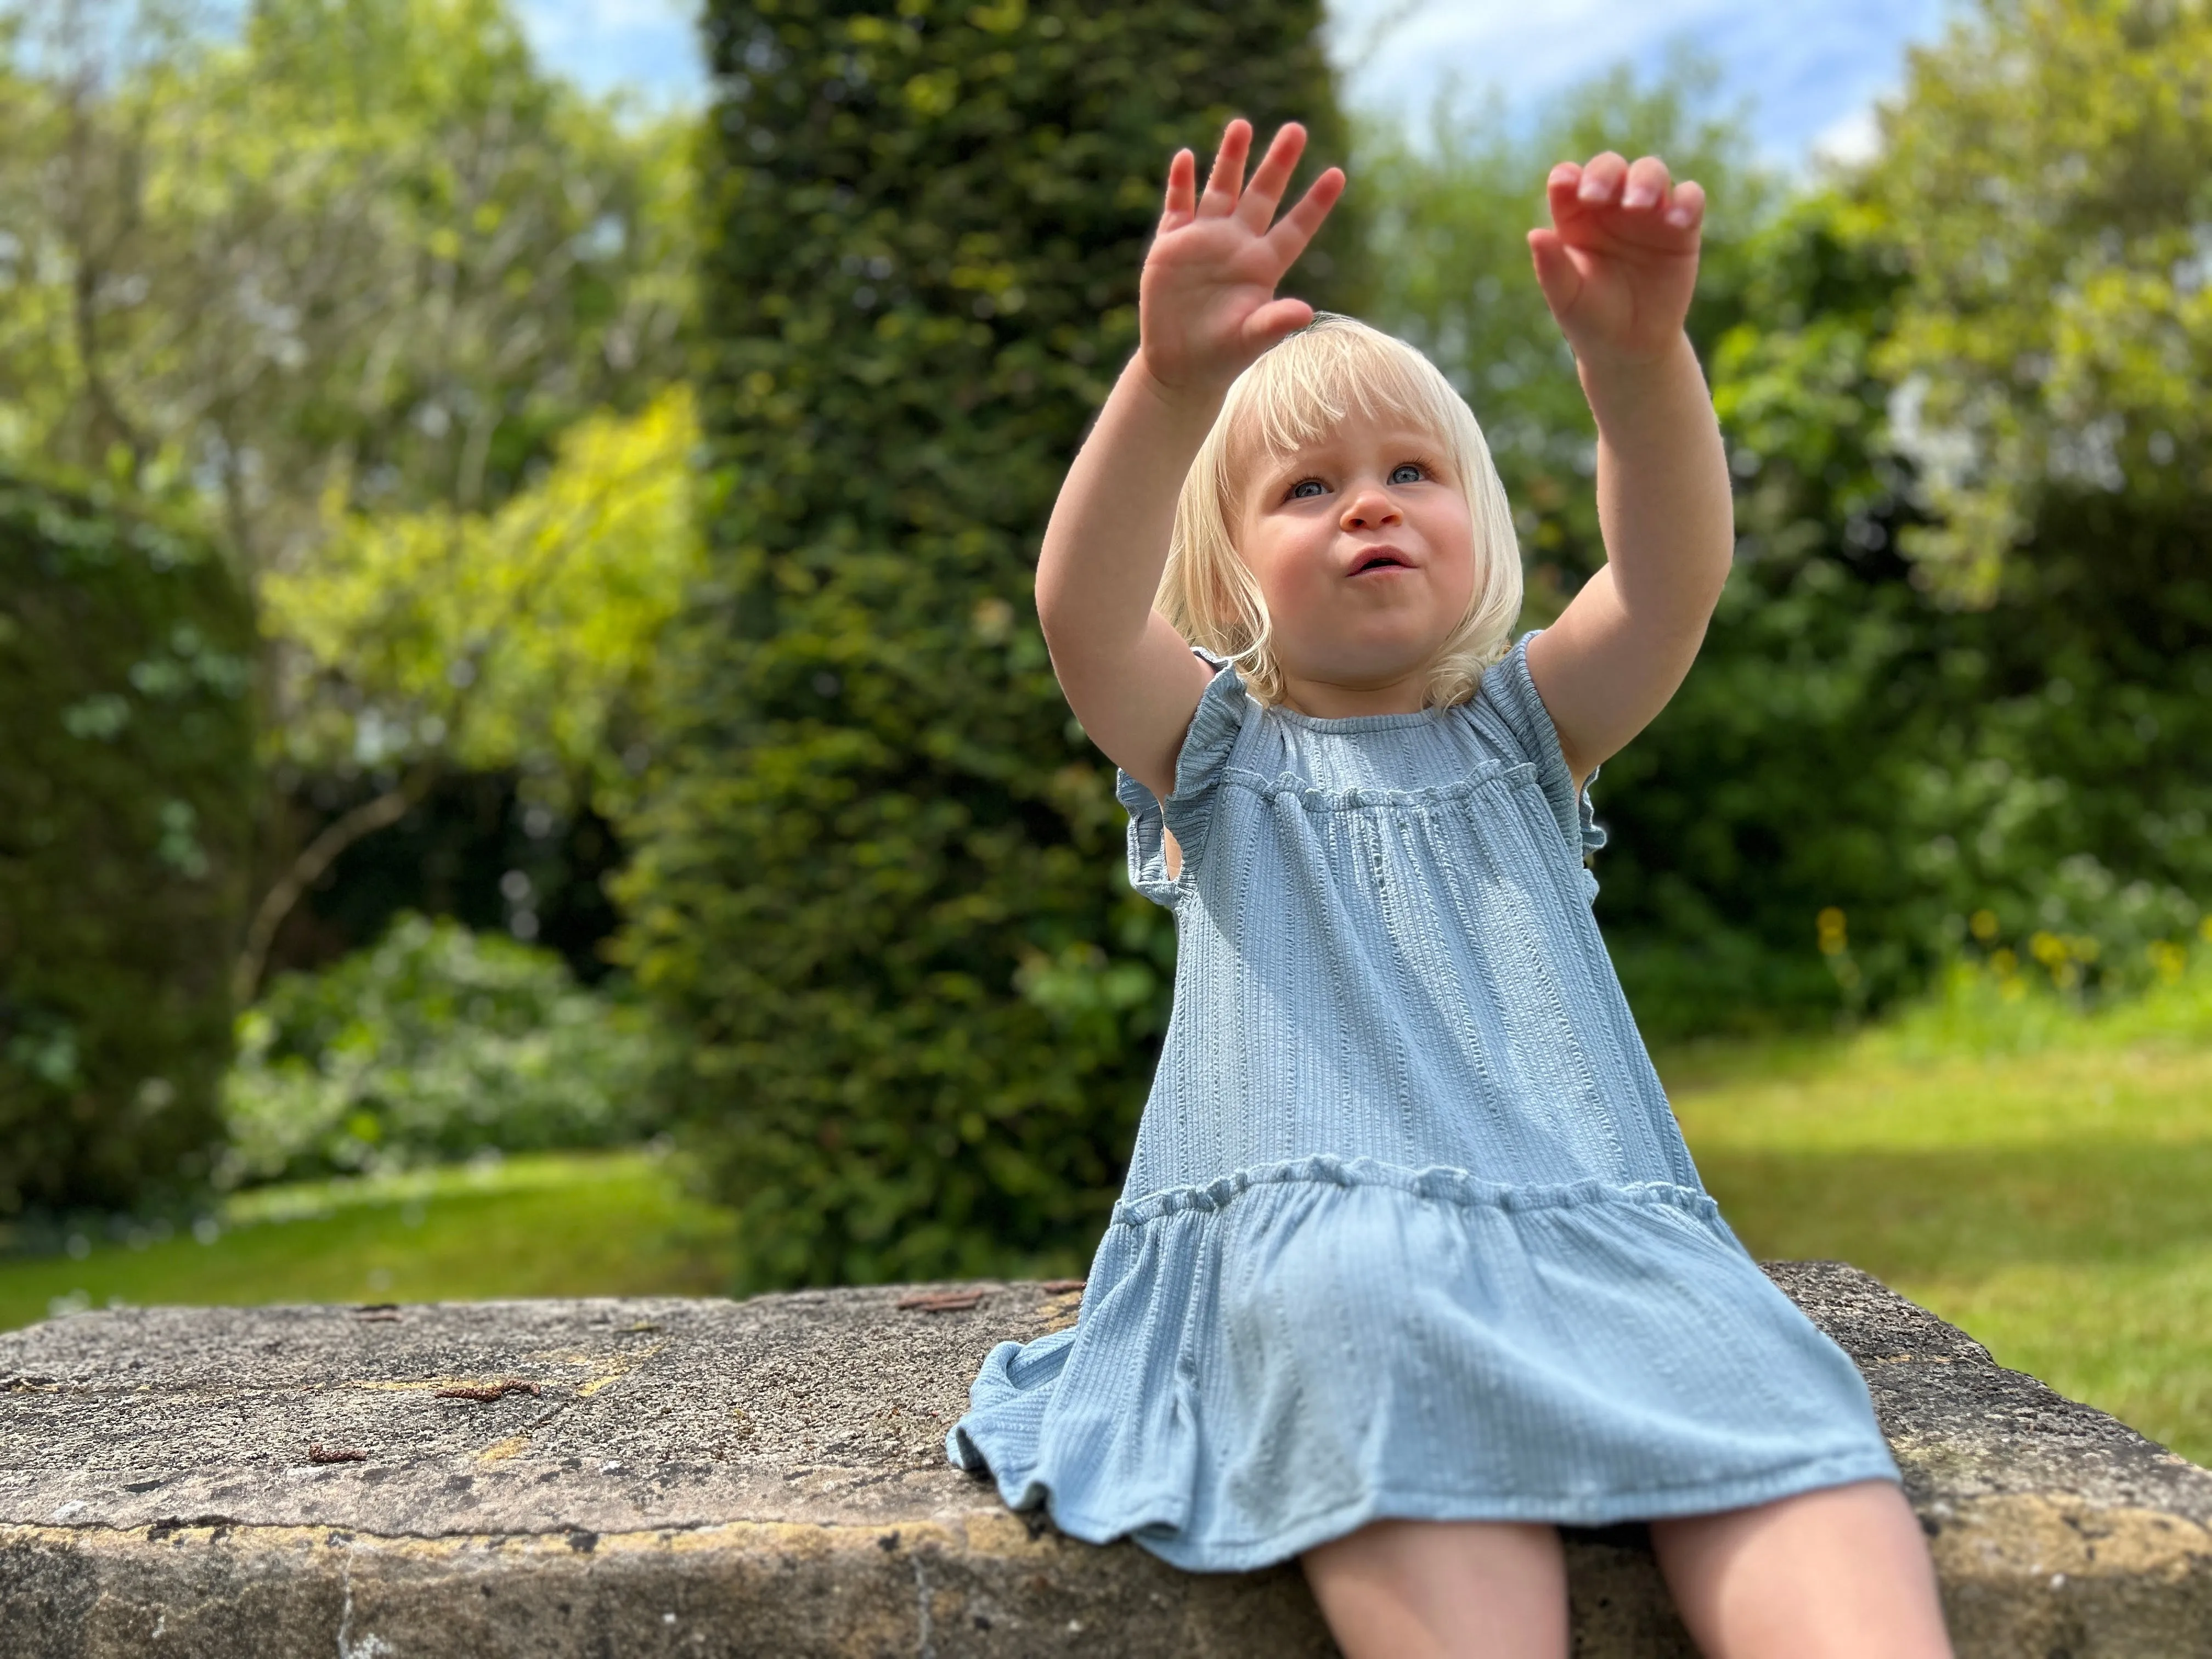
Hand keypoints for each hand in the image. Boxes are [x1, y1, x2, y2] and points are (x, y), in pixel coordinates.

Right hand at [1138, 119, 1345, 394]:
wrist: (1180, 363)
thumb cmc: (1221, 355)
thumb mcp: (1249, 341)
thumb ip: (1274, 323)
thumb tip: (1305, 313)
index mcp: (1263, 265)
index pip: (1296, 227)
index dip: (1316, 203)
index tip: (1338, 174)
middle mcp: (1237, 244)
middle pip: (1262, 195)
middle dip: (1278, 163)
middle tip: (1296, 129)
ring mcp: (1204, 240)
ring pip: (1221, 189)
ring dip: (1230, 158)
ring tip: (1241, 125)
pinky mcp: (1172, 244)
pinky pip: (1177, 207)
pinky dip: (1180, 184)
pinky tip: (1184, 158)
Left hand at [1527, 153, 1704, 370]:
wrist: (1631, 347)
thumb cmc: (1590, 319)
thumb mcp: (1566, 297)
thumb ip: (1551, 266)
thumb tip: (1534, 234)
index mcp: (1575, 217)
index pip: (1569, 181)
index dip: (1567, 177)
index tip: (1564, 186)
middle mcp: (1611, 207)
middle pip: (1610, 168)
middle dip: (1605, 173)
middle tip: (1597, 195)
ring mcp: (1648, 213)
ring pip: (1651, 172)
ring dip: (1646, 180)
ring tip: (1638, 205)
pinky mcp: (1682, 227)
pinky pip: (1690, 198)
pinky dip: (1686, 201)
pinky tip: (1676, 221)